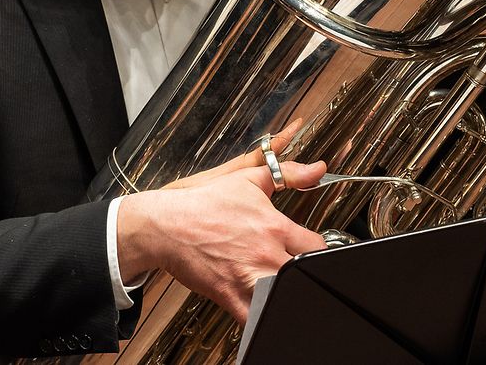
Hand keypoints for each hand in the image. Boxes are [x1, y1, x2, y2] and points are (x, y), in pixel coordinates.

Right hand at [117, 129, 326, 322]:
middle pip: (306, 273)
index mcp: (274, 226)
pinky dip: (263, 316)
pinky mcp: (230, 296)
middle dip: (306, 273)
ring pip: (285, 295)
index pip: (317, 246)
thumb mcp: (249, 178)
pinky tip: (264, 308)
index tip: (311, 253)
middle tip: (297, 271)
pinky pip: (256, 318)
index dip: (318, 251)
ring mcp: (249, 277)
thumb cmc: (204, 204)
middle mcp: (266, 253)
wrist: (167, 225)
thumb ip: (288, 174)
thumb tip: (318, 169)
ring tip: (282, 287)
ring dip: (287, 293)